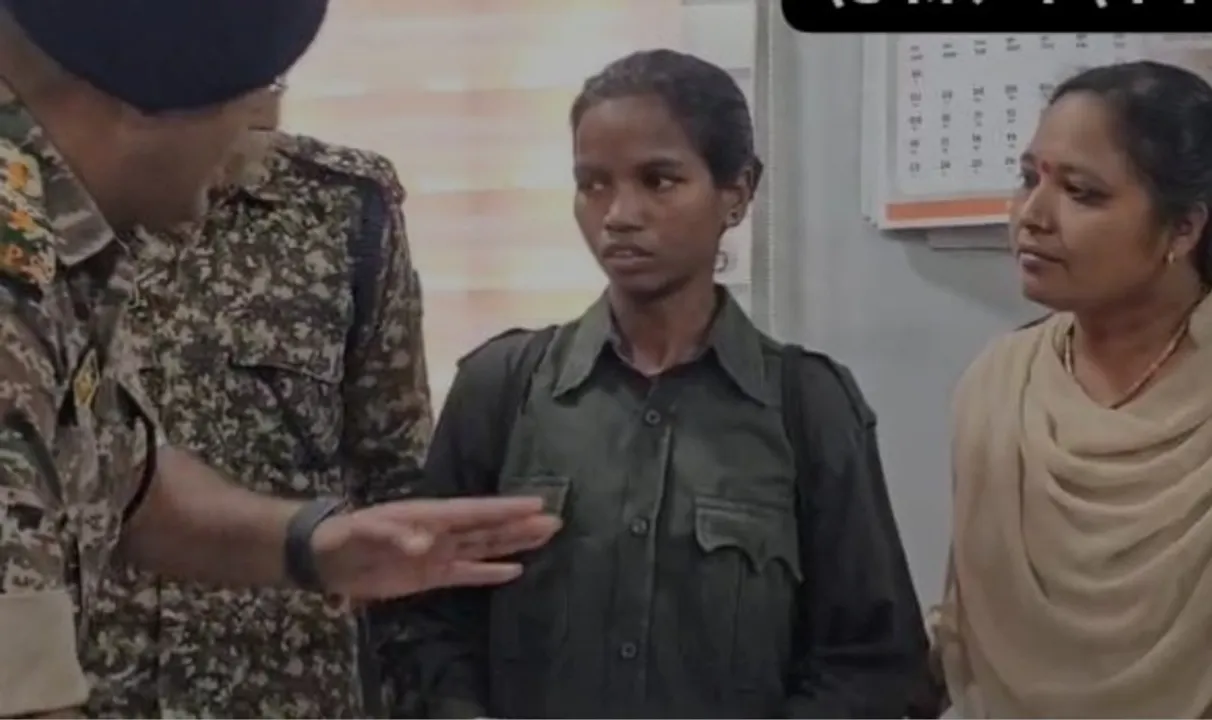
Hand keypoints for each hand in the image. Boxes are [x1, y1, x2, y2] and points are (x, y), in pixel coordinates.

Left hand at [310, 495, 559, 598]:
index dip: (505, 508)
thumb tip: (423, 543)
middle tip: (556, 520)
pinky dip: (490, 573)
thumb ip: (392, 534)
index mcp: (430, 515)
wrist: (326, 560)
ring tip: (546, 537)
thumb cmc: (344, 537)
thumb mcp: (363, 531)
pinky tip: (516, 570)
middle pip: (488, 528)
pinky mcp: (432, 575)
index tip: (536, 503)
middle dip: (520, 524)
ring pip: (485, 547)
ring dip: (514, 543)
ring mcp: (440, 553)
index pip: (475, 511)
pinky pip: (468, 574)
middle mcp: (442, 532)